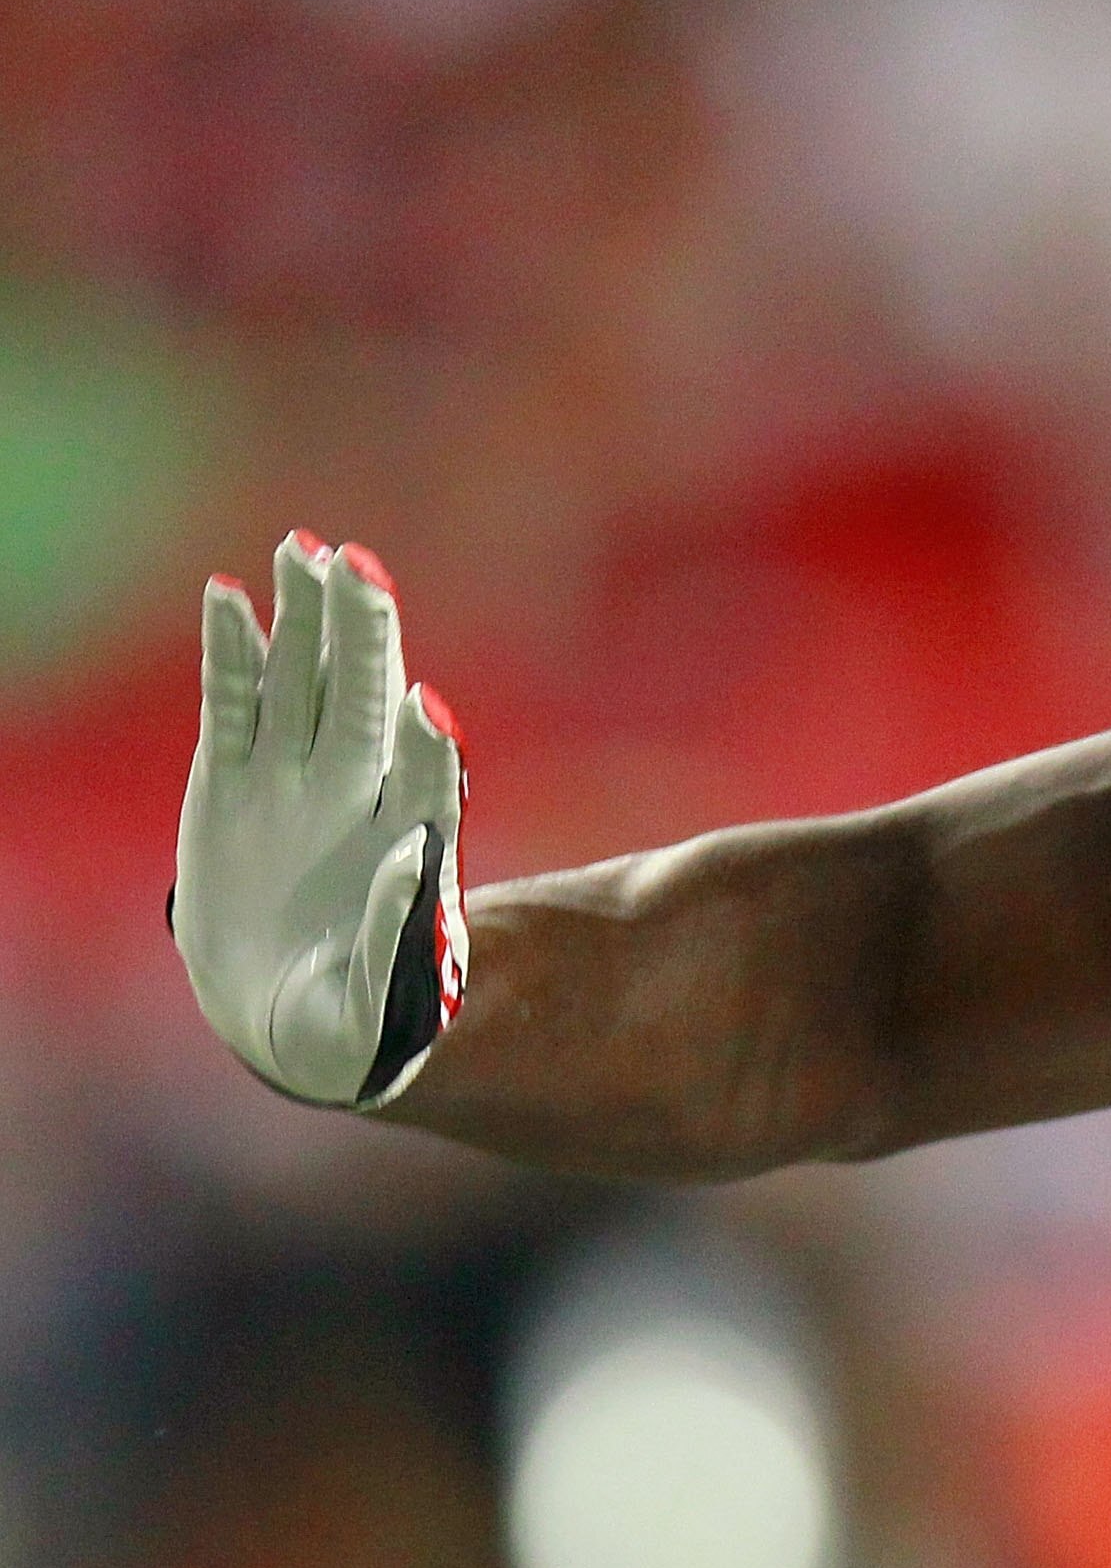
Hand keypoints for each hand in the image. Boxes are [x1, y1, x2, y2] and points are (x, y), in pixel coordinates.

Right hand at [173, 533, 467, 1107]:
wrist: (293, 1018)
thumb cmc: (356, 1013)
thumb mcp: (379, 990)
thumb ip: (398, 929)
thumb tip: (416, 856)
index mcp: (408, 837)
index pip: (426, 776)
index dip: (425, 743)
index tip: (421, 708)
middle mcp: (359, 791)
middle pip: (364, 700)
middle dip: (363, 637)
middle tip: (357, 569)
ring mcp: (296, 776)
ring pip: (304, 681)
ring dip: (306, 620)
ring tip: (302, 550)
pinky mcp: (232, 777)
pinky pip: (233, 700)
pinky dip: (230, 650)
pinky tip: (227, 595)